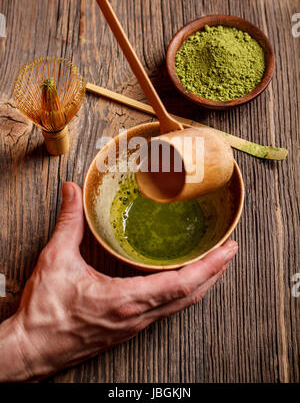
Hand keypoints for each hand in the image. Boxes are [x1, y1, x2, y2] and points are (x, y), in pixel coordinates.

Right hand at [0, 182, 237, 381]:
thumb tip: (72, 192)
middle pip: (190, 296)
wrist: (32, 349)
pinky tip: (182, 283)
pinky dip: (184, 293)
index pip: (181, 284)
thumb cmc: (45, 313)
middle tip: (229, 251)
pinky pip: (166, 310)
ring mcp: (135, 325)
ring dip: (202, 284)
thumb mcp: (56, 261)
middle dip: (215, 273)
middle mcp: (137, 316)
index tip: (227, 251)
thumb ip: (68, 222)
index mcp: (126, 300)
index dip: (209, 267)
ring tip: (213, 264)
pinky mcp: (128, 328)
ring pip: (181, 306)